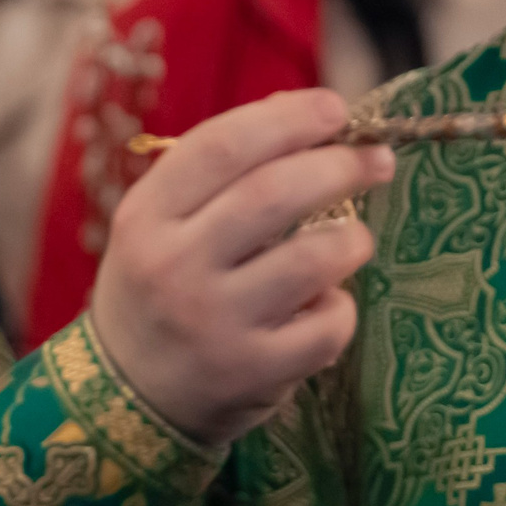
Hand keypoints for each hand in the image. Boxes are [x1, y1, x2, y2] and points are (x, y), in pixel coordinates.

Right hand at [88, 89, 390, 445]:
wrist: (128, 395)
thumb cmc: (161, 287)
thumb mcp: (160, 223)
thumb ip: (218, 169)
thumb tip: (301, 112)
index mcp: (148, 215)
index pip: (221, 146)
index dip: (288, 119)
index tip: (335, 109)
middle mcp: (175, 265)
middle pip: (273, 194)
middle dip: (340, 166)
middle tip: (376, 159)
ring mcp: (214, 323)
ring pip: (313, 259)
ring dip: (352, 238)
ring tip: (356, 237)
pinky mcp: (252, 373)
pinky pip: (325, 327)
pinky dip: (340, 308)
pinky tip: (327, 304)